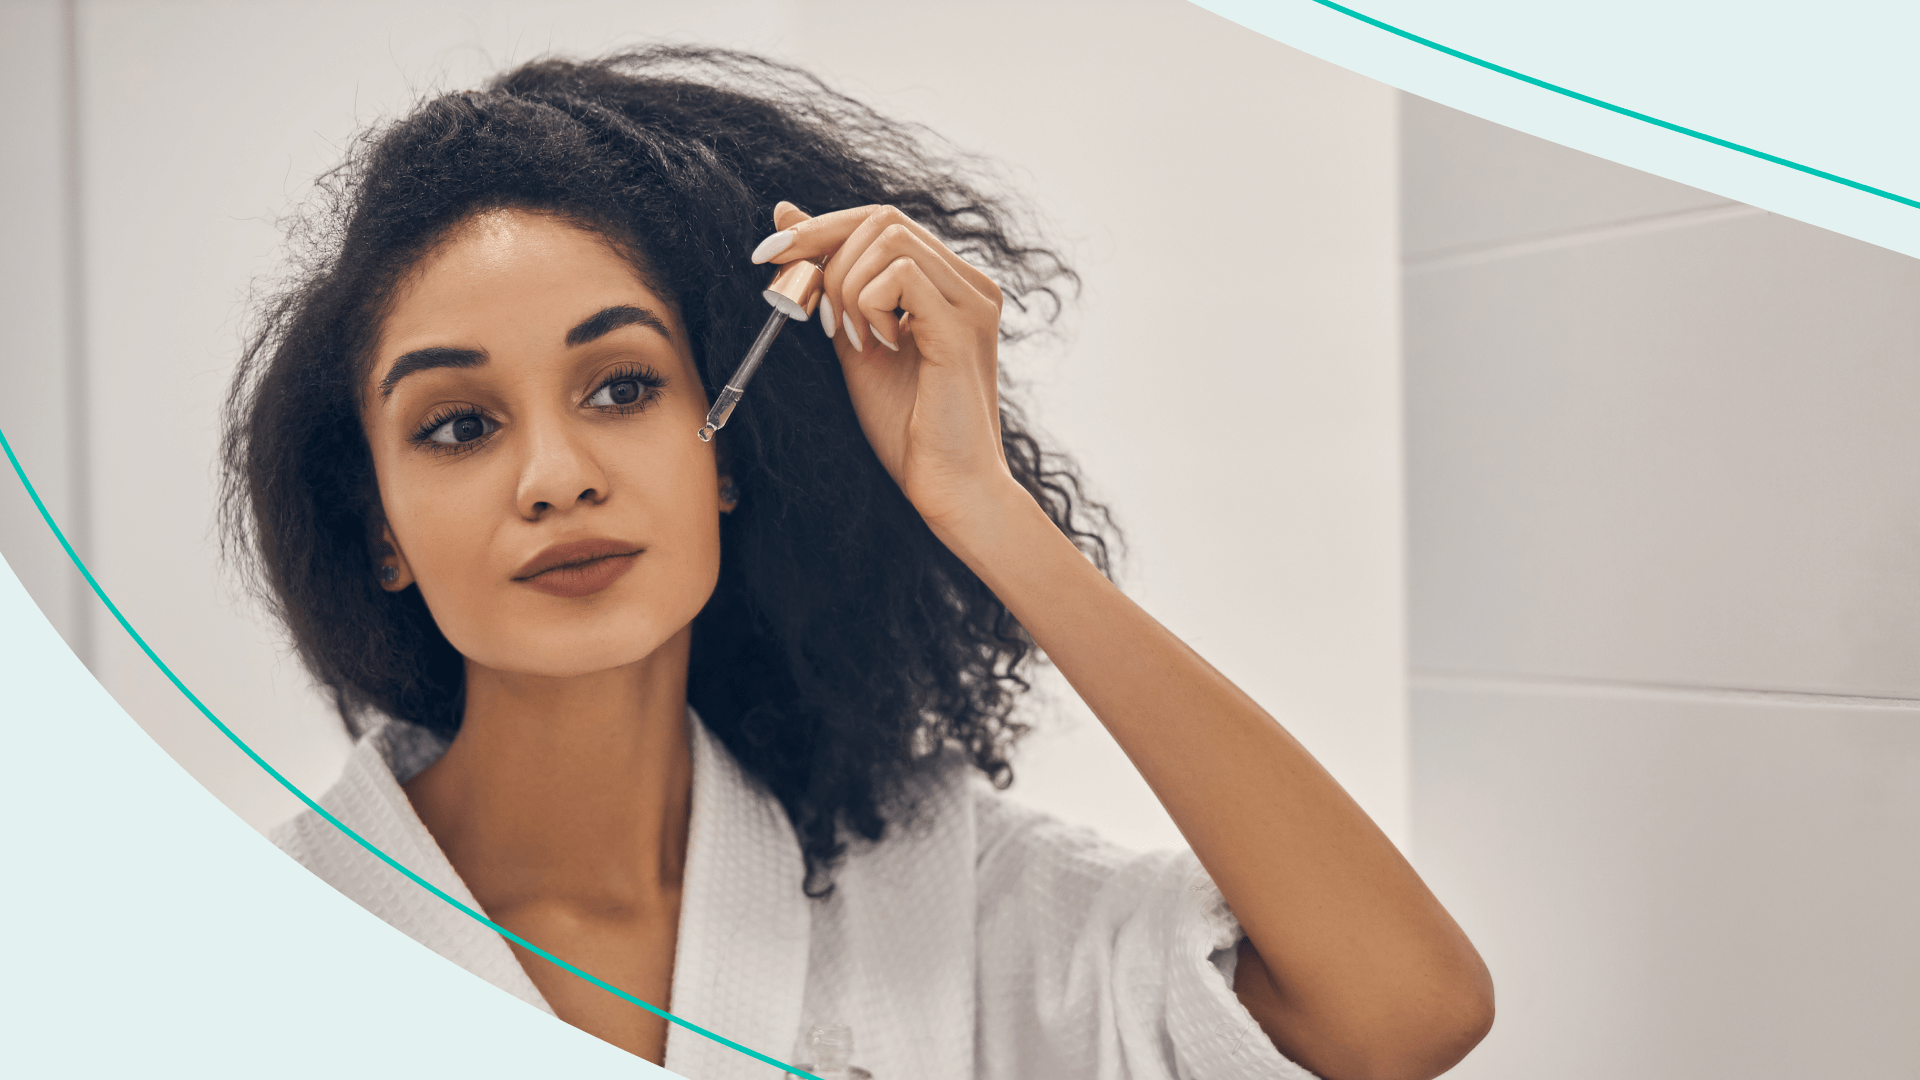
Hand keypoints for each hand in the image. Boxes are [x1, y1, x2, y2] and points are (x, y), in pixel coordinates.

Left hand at [752, 201, 1012, 532]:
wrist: (948, 487)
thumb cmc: (908, 428)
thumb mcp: (854, 340)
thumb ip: (830, 282)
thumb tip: (786, 216)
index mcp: (950, 284)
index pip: (881, 221)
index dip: (819, 228)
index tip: (769, 256)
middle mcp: (971, 284)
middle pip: (882, 219)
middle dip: (825, 256)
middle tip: (813, 315)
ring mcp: (973, 301)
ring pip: (888, 239)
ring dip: (848, 287)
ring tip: (855, 340)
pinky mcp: (964, 325)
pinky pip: (899, 274)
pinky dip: (870, 305)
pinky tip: (878, 346)